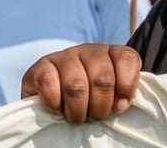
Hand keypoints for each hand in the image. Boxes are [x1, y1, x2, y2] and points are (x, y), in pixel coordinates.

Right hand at [21, 43, 142, 122]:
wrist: (52, 105)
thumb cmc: (89, 102)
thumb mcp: (111, 97)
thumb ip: (122, 95)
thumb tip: (122, 105)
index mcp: (110, 54)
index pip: (127, 59)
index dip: (126, 87)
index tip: (120, 107)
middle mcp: (87, 50)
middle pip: (102, 79)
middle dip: (100, 107)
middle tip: (94, 116)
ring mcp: (63, 56)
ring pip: (76, 85)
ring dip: (77, 110)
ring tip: (76, 117)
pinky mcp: (40, 66)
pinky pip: (49, 82)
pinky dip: (54, 102)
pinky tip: (56, 107)